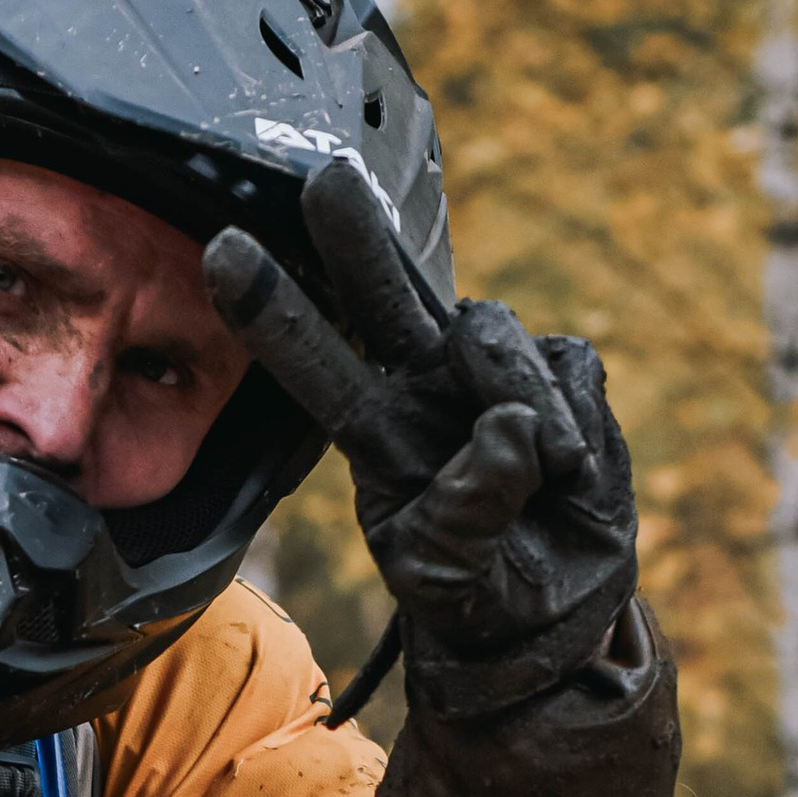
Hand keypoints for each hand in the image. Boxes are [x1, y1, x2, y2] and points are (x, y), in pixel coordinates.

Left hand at [207, 157, 639, 716]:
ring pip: (487, 331)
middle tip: (328, 180)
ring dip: (515, 390)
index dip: (272, 309)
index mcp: (373, 429)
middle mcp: (422, 384)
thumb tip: (507, 425)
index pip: (313, 362)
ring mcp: (491, 372)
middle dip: (358, 234)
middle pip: (383, 292)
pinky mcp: (560, 373)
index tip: (221, 250)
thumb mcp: (448, 577)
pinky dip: (576, 419)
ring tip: (548, 471)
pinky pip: (567, 363)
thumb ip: (466, 510)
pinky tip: (573, 469)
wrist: (553, 616)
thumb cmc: (476, 591)